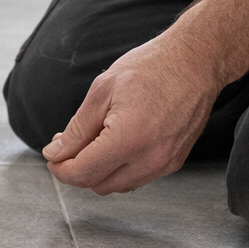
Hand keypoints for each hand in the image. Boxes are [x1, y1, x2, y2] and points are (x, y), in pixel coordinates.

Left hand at [43, 34, 224, 193]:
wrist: (195, 62)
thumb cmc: (151, 68)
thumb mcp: (102, 91)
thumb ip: (76, 130)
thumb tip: (55, 153)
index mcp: (127, 140)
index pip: (83, 173)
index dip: (61, 169)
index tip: (53, 157)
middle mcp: (150, 159)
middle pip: (98, 185)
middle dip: (78, 170)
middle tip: (70, 146)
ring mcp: (165, 164)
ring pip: (117, 186)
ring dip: (100, 171)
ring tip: (96, 140)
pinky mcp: (174, 163)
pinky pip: (137, 178)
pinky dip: (120, 169)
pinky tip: (117, 143)